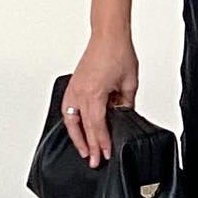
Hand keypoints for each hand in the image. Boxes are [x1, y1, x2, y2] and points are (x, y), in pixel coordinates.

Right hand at [63, 32, 138, 165]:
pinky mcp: (74, 84)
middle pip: (85, 127)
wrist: (108, 35)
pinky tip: (75, 129)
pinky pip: (68, 108)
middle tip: (94, 161)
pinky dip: (71, 122)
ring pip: (71, 120)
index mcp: (94, 94)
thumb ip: (126, 104)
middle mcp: (81, 93)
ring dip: (77, 137)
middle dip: (90, 146)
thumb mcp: (129, 83)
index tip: (105, 154)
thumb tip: (124, 116)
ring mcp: (75, 88)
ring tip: (83, 150)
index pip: (97, 126)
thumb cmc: (118, 52)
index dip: (102, 142)